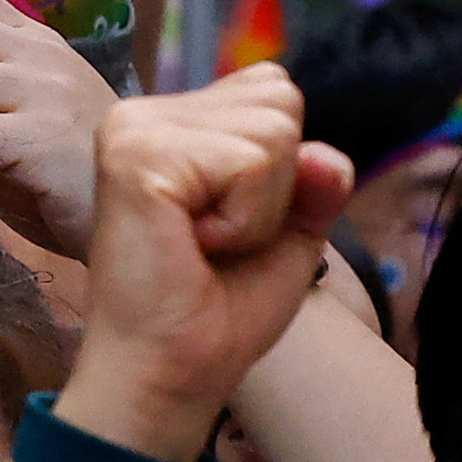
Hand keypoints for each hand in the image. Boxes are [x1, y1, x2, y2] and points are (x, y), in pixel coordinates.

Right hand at [60, 67, 344, 461]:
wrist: (173, 373)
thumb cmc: (218, 312)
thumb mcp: (289, 233)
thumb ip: (316, 182)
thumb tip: (327, 155)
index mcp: (171, 120)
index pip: (273, 88)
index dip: (282, 169)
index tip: (229, 225)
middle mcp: (145, 112)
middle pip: (280, 101)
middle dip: (276, 186)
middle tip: (217, 240)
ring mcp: (135, 128)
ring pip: (273, 132)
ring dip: (259, 210)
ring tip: (204, 245)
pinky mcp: (139, 155)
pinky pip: (250, 164)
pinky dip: (244, 222)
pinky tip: (194, 247)